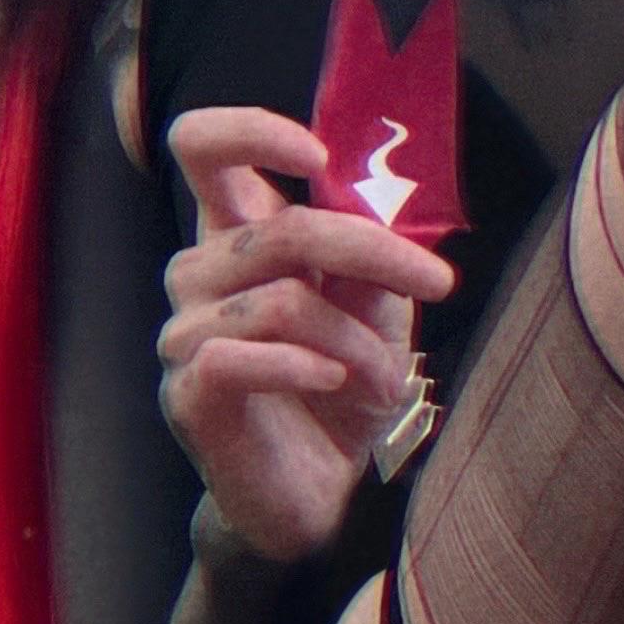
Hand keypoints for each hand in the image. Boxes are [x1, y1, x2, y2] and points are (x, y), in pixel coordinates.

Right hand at [158, 108, 455, 563]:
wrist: (321, 490)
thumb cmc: (343, 385)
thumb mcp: (375, 309)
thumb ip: (370, 251)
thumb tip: (377, 199)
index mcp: (238, 235)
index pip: (202, 148)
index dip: (252, 133)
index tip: (321, 159)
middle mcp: (199, 275)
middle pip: (278, 228)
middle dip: (373, 251)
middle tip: (436, 281)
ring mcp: (186, 335)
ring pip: (279, 300)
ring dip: (356, 340)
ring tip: (388, 381)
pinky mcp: (187, 393)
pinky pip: (239, 358)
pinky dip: (305, 367)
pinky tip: (336, 385)